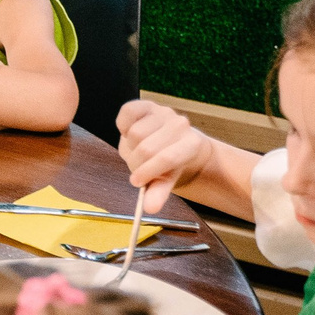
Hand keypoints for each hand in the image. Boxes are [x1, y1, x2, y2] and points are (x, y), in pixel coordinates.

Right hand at [116, 98, 214, 213]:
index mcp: (191, 145)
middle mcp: (180, 125)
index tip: (137, 182)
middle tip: (138, 168)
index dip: (149, 171)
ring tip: (136, 151)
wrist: (172, 141)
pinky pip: (127, 113)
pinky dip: (123, 125)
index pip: (168, 158)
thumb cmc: (169, 163)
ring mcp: (164, 113)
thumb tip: (148, 209)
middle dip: (137, 163)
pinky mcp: (147, 105)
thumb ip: (157, 192)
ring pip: (135, 133)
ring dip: (130, 146)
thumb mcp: (167, 180)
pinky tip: (128, 133)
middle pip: (146, 148)